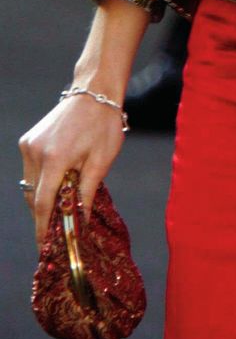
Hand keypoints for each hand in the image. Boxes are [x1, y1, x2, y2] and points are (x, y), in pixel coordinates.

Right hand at [19, 97, 126, 249]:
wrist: (94, 90)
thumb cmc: (104, 124)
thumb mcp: (101, 162)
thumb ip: (86, 194)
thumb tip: (81, 224)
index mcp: (54, 158)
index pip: (43, 204)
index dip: (43, 229)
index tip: (45, 248)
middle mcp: (35, 152)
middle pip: (34, 197)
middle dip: (44, 217)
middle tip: (56, 235)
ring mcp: (29, 145)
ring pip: (30, 185)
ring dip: (42, 200)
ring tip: (59, 213)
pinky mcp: (28, 140)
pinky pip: (31, 171)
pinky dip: (41, 183)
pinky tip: (56, 188)